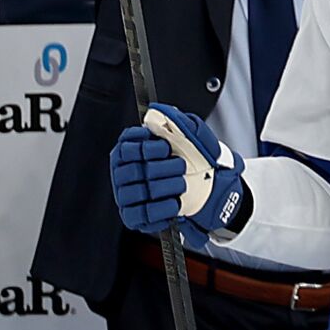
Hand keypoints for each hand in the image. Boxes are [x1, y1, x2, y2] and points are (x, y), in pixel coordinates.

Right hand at [109, 104, 245, 245]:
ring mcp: (127, 196)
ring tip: (182, 184)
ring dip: (166, 187)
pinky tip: (176, 202)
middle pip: (133, 170)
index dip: (147, 148)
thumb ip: (174, 121)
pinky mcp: (135, 217)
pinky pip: (142, 215)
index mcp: (129, 150)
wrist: (206, 185)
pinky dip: (162, 209)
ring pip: (139, 192)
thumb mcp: (188, 134)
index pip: (126, 147)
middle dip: (161, 168)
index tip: (165, 148)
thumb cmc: (191, 158)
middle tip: (180, 166)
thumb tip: (159, 112)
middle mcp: (123, 173)